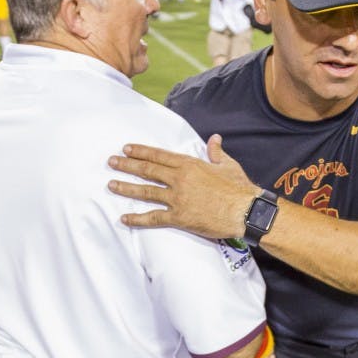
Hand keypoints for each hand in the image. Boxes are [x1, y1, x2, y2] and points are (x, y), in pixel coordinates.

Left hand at [107, 134, 259, 239]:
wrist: (246, 210)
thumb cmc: (239, 188)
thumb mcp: (228, 165)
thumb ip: (216, 152)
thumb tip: (215, 139)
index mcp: (190, 165)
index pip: (159, 156)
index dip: (141, 151)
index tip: (127, 149)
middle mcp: (180, 179)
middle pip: (147, 170)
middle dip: (127, 165)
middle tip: (111, 162)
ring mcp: (178, 198)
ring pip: (146, 191)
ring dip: (127, 188)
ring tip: (111, 185)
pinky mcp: (180, 217)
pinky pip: (154, 218)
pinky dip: (138, 218)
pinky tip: (124, 218)